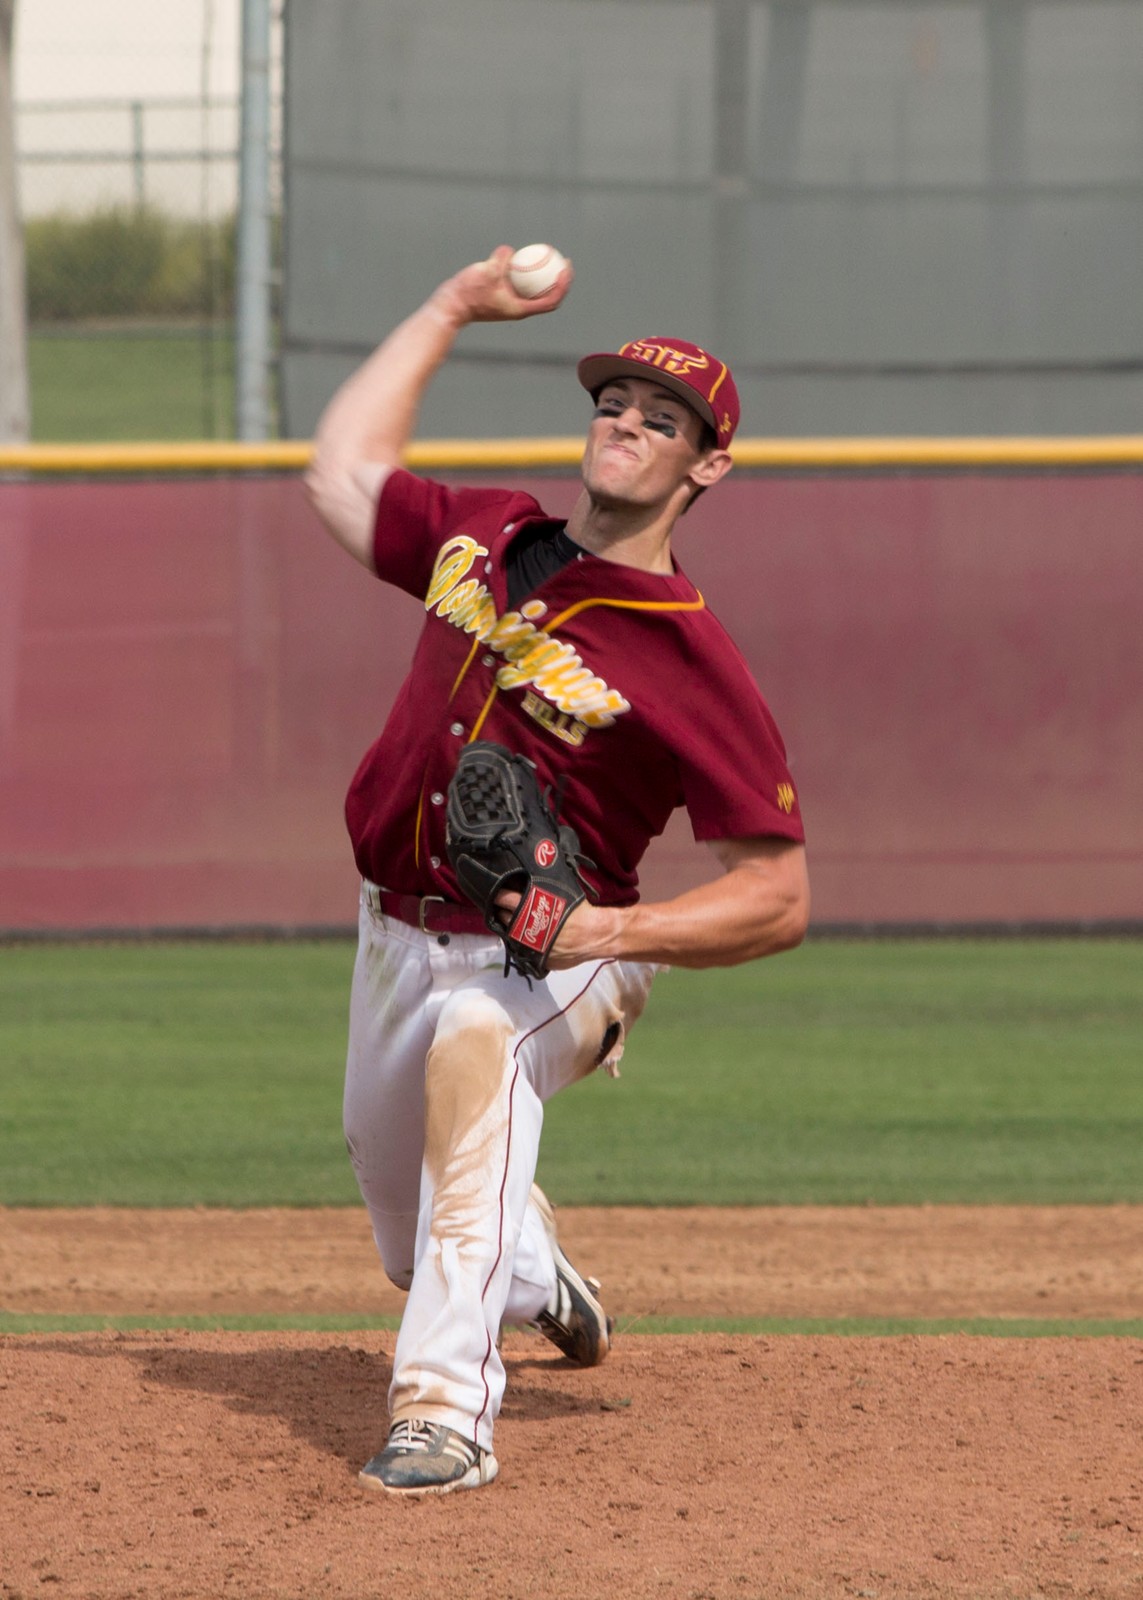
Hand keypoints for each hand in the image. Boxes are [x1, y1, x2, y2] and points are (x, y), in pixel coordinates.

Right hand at [431, 245, 573, 326]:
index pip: (551, 301)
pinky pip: (520, 283)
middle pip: (549, 296)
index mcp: (520, 309)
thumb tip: (510, 249)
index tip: (565, 270)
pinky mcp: (502, 296)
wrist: (451, 306)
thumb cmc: (468, 294)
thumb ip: (500, 260)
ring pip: (535, 290)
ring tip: (550, 257)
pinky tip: (525, 255)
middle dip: (560, 280)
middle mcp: (519, 308)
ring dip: (545, 276)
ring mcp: (511, 303)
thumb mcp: (486, 273)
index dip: (562, 287)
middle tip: (565, 261)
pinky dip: (527, 272)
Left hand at [492, 890, 622, 969]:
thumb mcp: (560, 893)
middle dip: (504, 913)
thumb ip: (543, 893)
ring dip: (512, 930)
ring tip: (517, 923)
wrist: (595, 935)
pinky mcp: (538, 960)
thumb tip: (534, 884)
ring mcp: (530, 947)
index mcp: (528, 910)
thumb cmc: (580, 910)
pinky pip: (526, 951)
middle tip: (506, 908)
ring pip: (512, 937)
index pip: (504, 900)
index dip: (500, 896)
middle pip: (505, 919)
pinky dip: (526, 944)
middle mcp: (524, 929)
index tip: (497, 894)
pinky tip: (530, 939)